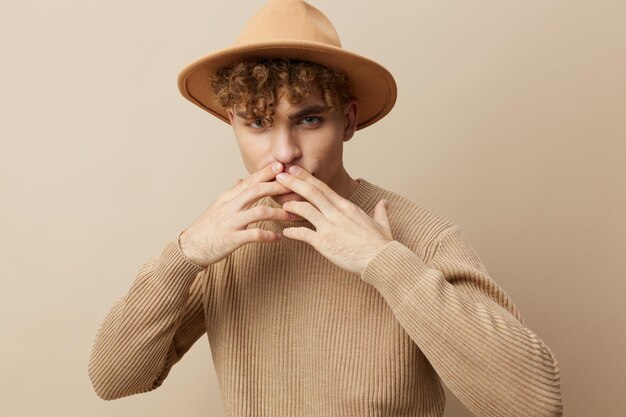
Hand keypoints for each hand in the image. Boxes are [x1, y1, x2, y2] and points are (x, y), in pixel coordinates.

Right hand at [179, 162, 296, 266]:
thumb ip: (233, 193)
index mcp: (229, 197)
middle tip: (296, 185)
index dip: (266, 172)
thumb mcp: (219, 206)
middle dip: (277, 187)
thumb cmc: (207, 227)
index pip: (250, 180)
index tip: (282, 165)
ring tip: (294, 215)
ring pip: (259, 212)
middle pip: (257, 191)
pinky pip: (254, 235)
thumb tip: (240, 180)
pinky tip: (280, 238)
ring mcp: (231, 222)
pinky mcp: (232, 239)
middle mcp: (230, 206)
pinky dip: (269, 235)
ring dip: (279, 213)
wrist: (190, 247)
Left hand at [275, 165, 393, 274]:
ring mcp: (330, 227)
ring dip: (291, 206)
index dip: (307, 178)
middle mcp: (337, 213)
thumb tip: (384, 203)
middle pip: (312, 193)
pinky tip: (286, 232)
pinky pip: (304, 234)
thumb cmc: (382, 245)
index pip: (323, 187)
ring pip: (305, 210)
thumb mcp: (382, 224)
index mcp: (347, 207)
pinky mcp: (325, 243)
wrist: (381, 261)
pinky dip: (293, 232)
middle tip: (279, 176)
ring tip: (282, 205)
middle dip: (294, 183)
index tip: (295, 170)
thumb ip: (380, 212)